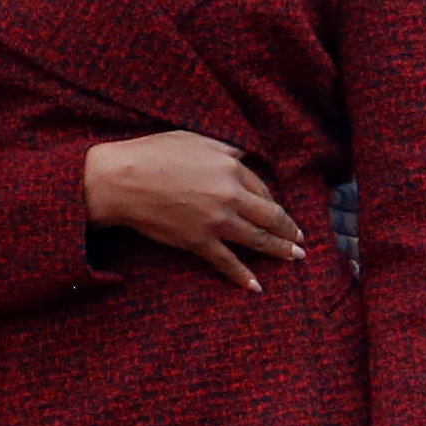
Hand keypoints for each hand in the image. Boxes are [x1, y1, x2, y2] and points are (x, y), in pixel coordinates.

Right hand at [81, 130, 303, 291]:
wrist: (123, 180)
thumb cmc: (155, 154)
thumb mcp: (196, 139)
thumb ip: (225, 149)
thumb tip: (244, 156)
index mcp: (231, 168)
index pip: (263, 189)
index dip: (274, 202)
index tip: (282, 211)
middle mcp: (230, 195)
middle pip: (269, 216)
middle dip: (289, 231)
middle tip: (302, 240)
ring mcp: (216, 222)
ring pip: (257, 240)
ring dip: (280, 251)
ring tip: (295, 258)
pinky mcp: (198, 242)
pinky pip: (227, 263)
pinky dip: (243, 276)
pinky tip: (256, 286)